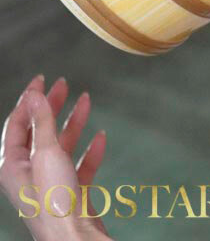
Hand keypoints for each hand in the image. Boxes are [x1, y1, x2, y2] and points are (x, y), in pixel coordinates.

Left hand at [0, 74, 109, 240]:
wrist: (75, 239)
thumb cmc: (55, 201)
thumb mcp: (46, 154)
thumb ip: (42, 123)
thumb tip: (34, 95)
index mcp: (13, 165)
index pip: (17, 124)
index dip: (29, 100)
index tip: (42, 80)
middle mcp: (29, 174)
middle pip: (39, 132)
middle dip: (52, 107)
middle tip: (63, 84)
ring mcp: (51, 184)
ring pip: (61, 146)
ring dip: (74, 123)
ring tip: (86, 100)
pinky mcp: (71, 193)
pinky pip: (80, 166)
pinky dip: (90, 151)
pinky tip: (100, 138)